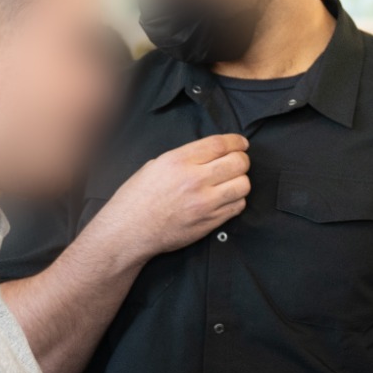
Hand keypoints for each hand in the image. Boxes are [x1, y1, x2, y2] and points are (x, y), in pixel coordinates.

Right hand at [102, 134, 249, 260]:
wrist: (130, 231)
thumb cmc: (137, 198)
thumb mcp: (156, 165)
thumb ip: (185, 158)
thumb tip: (210, 155)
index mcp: (178, 160)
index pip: (220, 144)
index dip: (236, 141)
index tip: (241, 143)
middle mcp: (194, 180)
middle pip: (238, 163)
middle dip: (242, 160)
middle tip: (237, 162)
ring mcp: (205, 203)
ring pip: (243, 185)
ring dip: (241, 181)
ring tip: (231, 182)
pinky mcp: (210, 221)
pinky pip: (237, 206)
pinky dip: (236, 200)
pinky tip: (226, 198)